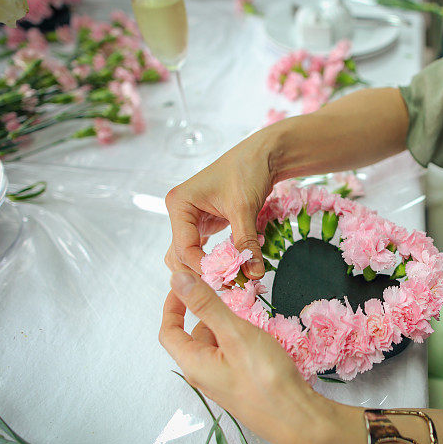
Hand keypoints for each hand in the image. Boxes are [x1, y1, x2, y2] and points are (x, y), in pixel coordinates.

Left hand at [159, 271, 345, 443]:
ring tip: (249, 313)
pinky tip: (261, 336)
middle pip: (195, 337)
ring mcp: (224, 382)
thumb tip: (178, 279)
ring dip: (227, 326)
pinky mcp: (242, 386)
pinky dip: (240, 339)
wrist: (297, 418)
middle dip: (207, 313)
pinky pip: (233, 356)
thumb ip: (207, 304)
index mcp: (194, 364)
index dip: (173, 305)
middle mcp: (204, 375)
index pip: (170, 331)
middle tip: (229, 294)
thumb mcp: (235, 333)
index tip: (186, 284)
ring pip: (217, 346)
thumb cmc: (265, 377)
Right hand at [164, 135, 273, 278]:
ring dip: (206, 270)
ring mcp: (190, 219)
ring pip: (188, 255)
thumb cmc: (248, 171)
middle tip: (227, 287)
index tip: (227, 280)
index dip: (204, 267)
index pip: (184, 248)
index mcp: (180, 204)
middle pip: (180, 255)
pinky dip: (214, 261)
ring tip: (229, 283)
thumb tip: (253, 274)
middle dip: (202, 273)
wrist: (262, 155)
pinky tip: (229, 273)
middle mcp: (180, 212)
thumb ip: (246, 243)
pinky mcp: (204, 224)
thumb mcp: (245, 208)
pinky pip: (202, 249)